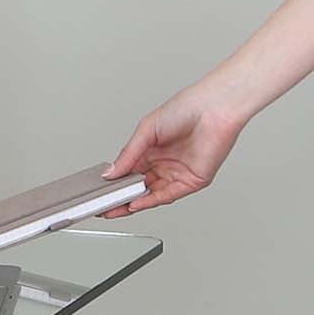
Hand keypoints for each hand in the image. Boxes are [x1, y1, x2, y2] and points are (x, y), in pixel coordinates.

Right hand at [102, 83, 247, 214]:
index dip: (114, 184)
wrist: (214, 107)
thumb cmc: (186, 108)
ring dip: (131, 203)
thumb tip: (111, 173)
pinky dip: (149, 202)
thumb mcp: (146, 130)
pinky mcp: (190, 182)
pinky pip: (166, 197)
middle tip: (101, 206)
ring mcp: (176, 174)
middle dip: (119, 198)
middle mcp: (163, 164)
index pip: (128, 174)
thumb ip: (128, 154)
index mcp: (151, 151)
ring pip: (149, 196)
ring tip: (113, 207)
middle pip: (137, 189)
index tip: (99, 192)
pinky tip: (135, 204)